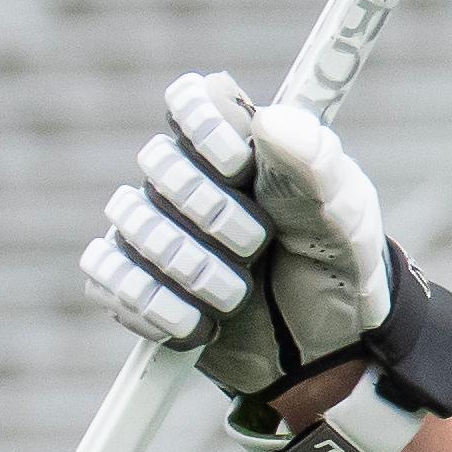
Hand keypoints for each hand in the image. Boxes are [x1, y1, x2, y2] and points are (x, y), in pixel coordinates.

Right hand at [86, 71, 396, 399]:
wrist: (322, 352)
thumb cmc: (334, 269)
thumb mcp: (345, 222)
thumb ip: (315, 169)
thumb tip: (272, 120)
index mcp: (240, 144)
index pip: (191, 99)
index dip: (204, 127)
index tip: (239, 165)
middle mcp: (188, 177)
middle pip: (159, 161)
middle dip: (212, 214)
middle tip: (257, 246)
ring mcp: (153, 227)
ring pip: (132, 220)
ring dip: (190, 266)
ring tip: (236, 297)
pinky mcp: (132, 280)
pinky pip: (106, 274)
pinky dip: (152, 304)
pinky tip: (196, 323)